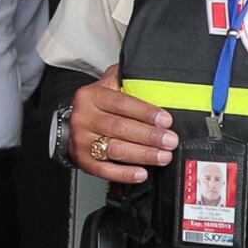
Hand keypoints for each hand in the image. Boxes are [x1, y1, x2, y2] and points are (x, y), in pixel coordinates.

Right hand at [70, 64, 177, 183]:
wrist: (77, 122)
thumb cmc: (99, 104)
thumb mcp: (110, 84)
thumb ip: (128, 78)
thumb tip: (153, 73)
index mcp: (91, 96)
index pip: (122, 103)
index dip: (146, 113)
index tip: (166, 120)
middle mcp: (84, 118)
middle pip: (120, 128)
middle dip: (149, 136)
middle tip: (170, 141)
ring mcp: (82, 140)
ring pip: (115, 149)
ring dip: (142, 154)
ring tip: (162, 156)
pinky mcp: (83, 160)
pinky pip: (105, 170)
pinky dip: (125, 173)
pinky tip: (141, 173)